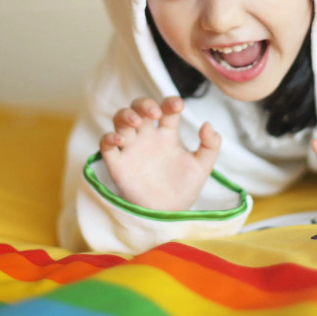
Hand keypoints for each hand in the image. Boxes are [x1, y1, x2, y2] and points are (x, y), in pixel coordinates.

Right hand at [98, 96, 220, 210]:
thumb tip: (207, 124)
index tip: (178, 105)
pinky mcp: (118, 164)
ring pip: (120, 120)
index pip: (166, 109)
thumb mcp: (203, 166)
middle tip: (155, 112)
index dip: (170, 102)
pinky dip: (109, 138)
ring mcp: (131, 149)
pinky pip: (106, 145)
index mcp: (167, 134)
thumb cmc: (185, 188)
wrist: (170, 213)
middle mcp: (147, 137)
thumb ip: (211, 145)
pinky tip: (120, 139)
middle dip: (144, 104)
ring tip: (137, 122)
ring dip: (125, 115)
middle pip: (138, 108)